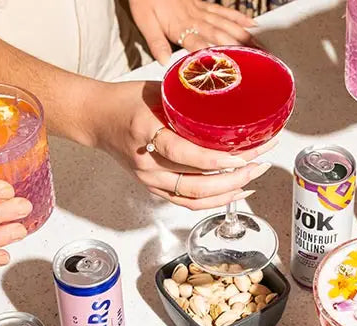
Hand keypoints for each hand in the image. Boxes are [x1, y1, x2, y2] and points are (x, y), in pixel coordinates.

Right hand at [87, 81, 276, 209]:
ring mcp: (150, 180)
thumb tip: (227, 101)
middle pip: (194, 183)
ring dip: (227, 192)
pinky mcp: (154, 188)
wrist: (97, 119)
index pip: (182, 153)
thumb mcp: (157, 92)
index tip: (240, 155)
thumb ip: (187, 100)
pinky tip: (234, 193)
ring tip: (253, 178)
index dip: (213, 158)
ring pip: (193, 198)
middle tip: (259, 163)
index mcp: (145, 132)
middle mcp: (147, 163)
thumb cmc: (126, 101)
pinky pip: (186, 202)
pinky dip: (213, 201)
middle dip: (232, 178)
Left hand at [129, 0, 256, 64]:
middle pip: (221, 36)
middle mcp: (195, 19)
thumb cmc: (145, 0)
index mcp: (180, 27)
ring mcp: (202, 11)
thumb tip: (164, 62)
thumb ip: (156, 42)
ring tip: (260, 49)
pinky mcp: (203, 4)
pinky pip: (224, 12)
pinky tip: (252, 24)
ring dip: (244, 37)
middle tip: (256, 63)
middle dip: (239, 49)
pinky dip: (239, 18)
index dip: (213, 57)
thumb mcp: (145, 22)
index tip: (227, 70)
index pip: (199, 45)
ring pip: (227, 24)